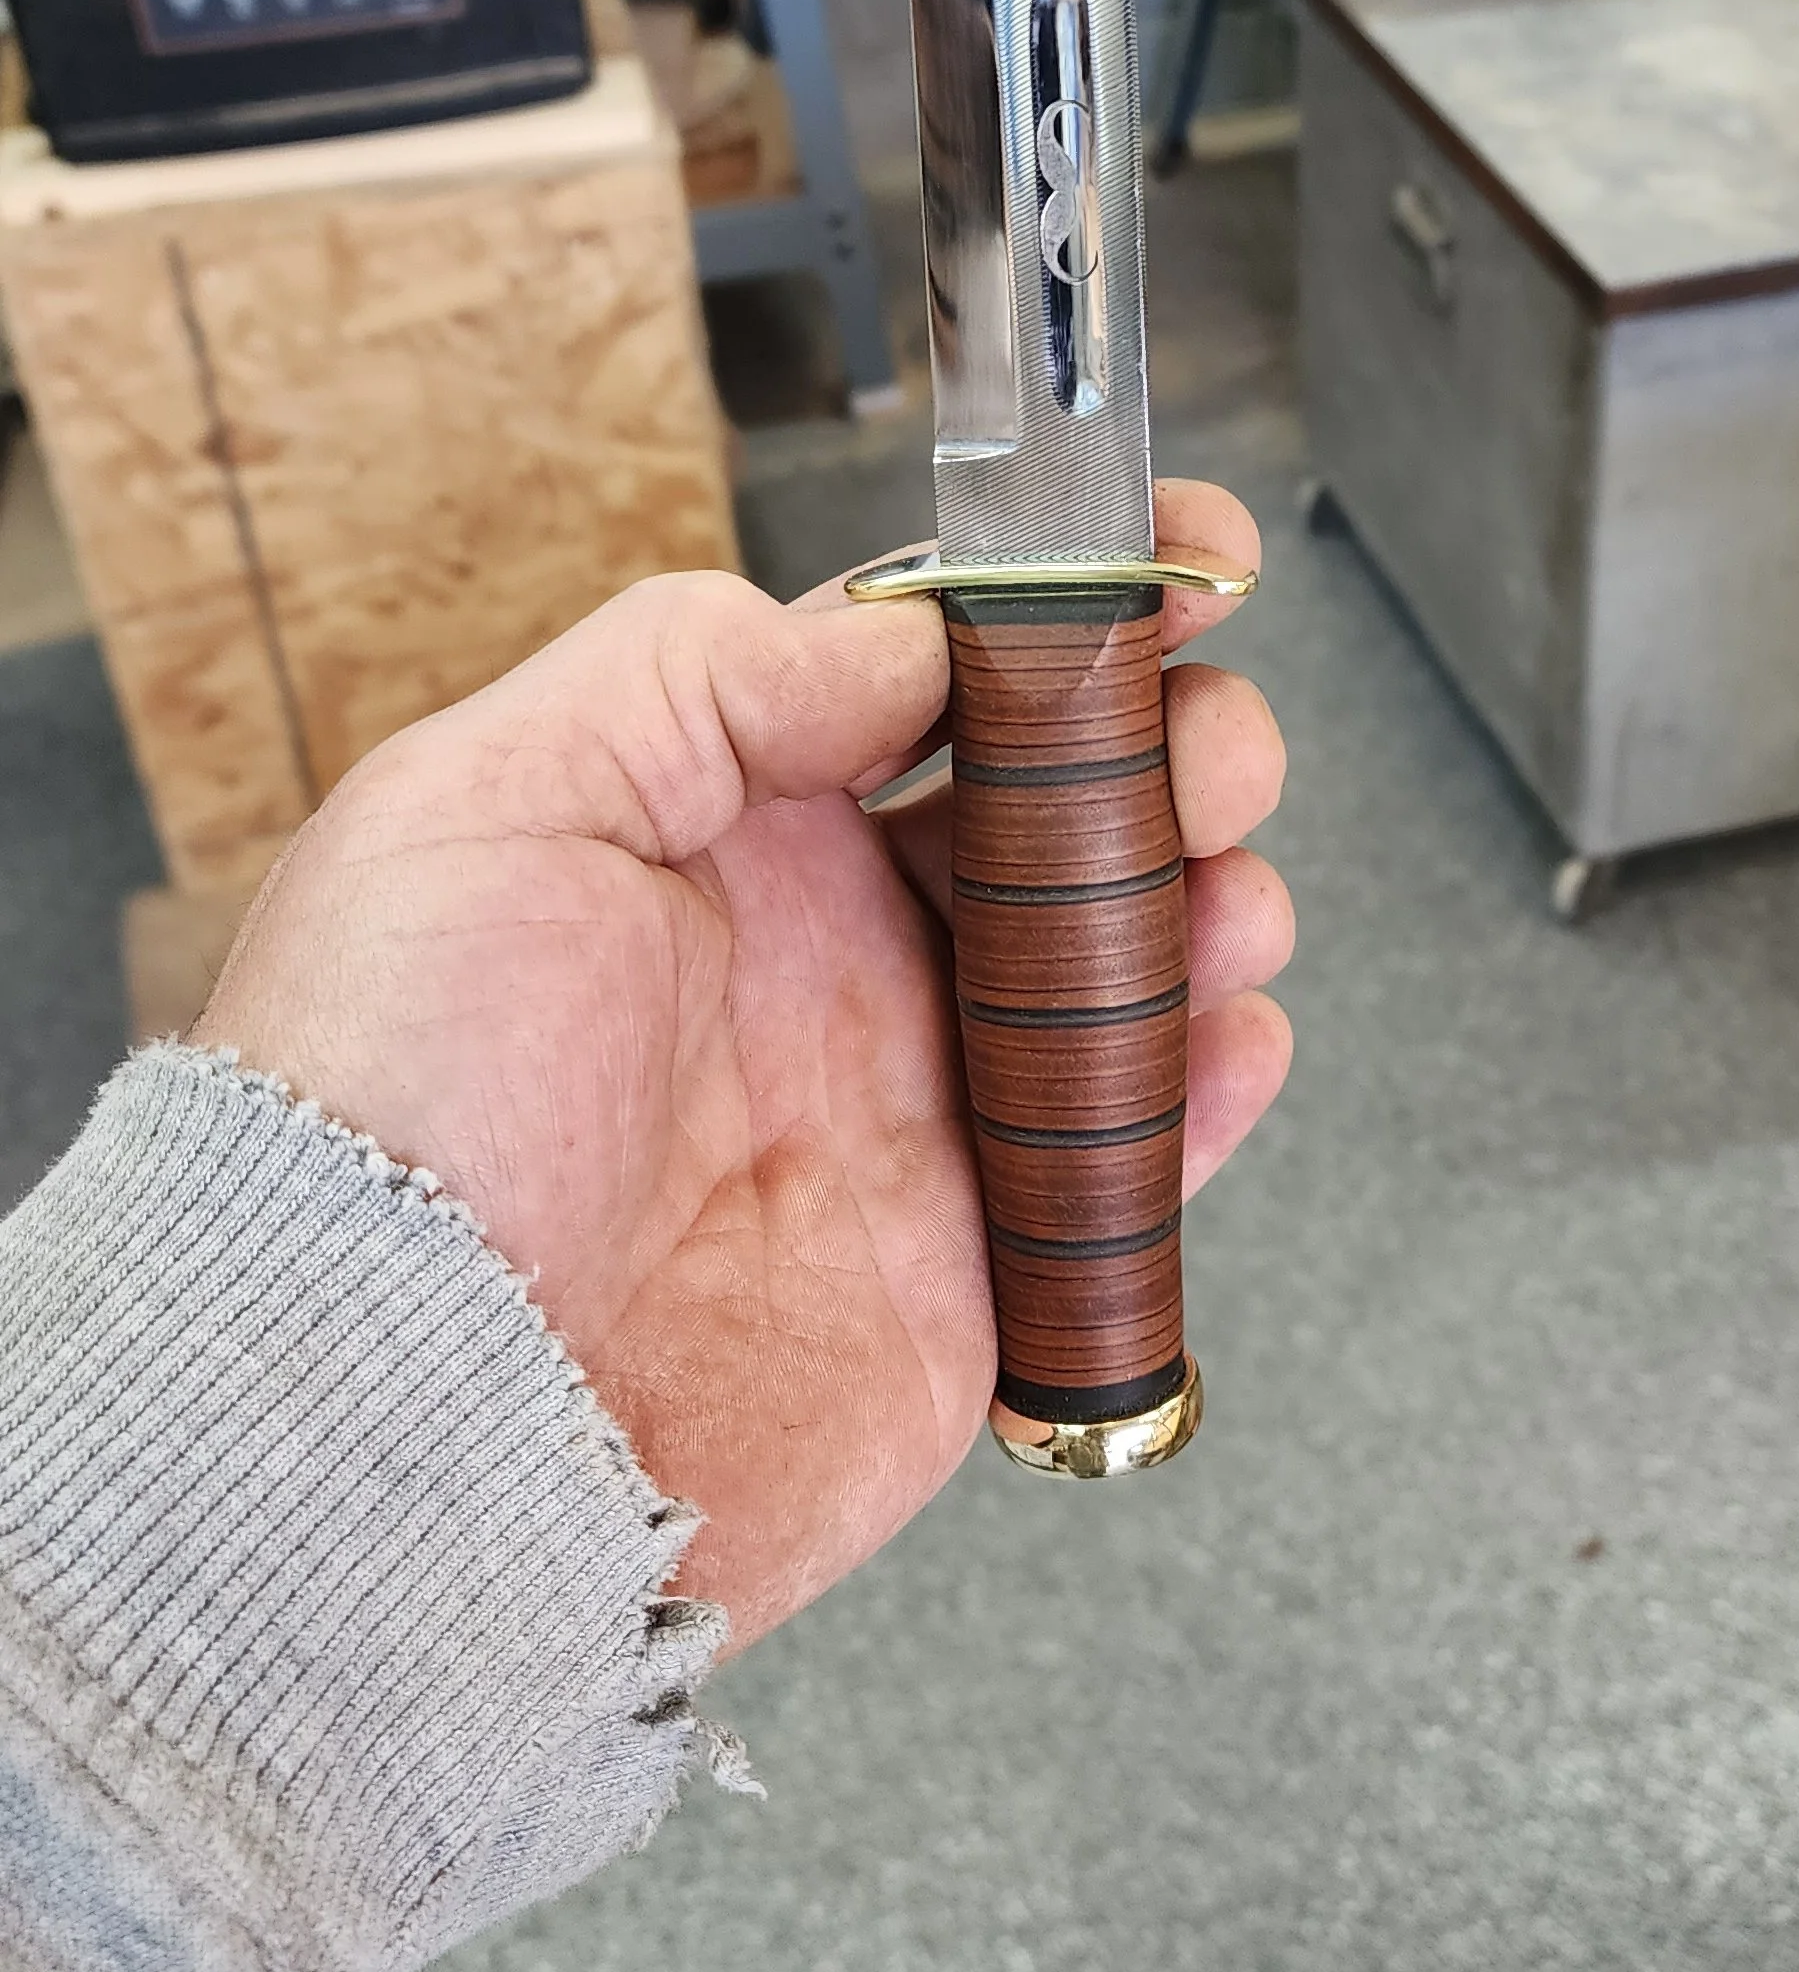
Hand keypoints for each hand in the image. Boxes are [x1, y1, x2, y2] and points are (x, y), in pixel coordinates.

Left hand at [198, 484, 1290, 1647]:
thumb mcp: (492, 798)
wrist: (407, 1408)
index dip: (1058, 612)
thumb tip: (901, 634)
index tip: (1173, 563)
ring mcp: (904, 1114)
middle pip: (1052, 815)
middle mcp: (821, 964)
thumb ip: (700, 674)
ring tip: (1229, 887)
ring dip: (1208, 901)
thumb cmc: (394, 1107)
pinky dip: (1213, 1092)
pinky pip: (1131, 1165)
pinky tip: (1232, 1035)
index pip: (921, 677)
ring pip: (1118, 971)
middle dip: (1165, 749)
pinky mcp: (968, 1274)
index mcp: (713, 833)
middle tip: (1211, 744)